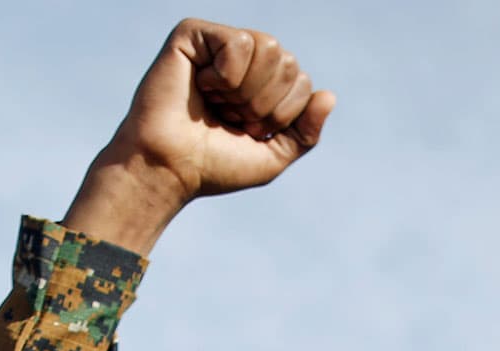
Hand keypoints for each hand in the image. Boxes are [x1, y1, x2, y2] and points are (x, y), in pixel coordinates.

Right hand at [63, 21, 338, 254]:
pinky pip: (238, 42)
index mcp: (262, 83)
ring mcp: (218, 44)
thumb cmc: (214, 165)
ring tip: (217, 102)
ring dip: (246, 90)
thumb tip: (329, 95)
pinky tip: (202, 85)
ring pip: (269, 47)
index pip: (301, 82)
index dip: (280, 115)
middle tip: (229, 117)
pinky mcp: (193, 34)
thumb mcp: (273, 155)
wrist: (170, 168)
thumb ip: (306, 131)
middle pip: (288, 62)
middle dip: (263, 103)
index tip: (246, 131)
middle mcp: (243, 60)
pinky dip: (226, 76)